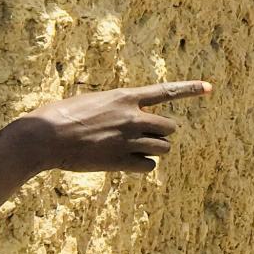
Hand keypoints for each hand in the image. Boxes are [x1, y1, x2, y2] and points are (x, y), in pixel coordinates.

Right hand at [0, 80, 212, 203]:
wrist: (43, 137)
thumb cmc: (59, 116)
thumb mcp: (91, 101)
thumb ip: (115, 107)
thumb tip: (128, 119)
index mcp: (124, 96)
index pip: (165, 91)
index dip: (190, 89)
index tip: (210, 88)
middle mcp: (132, 116)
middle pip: (170, 128)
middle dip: (161, 133)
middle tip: (143, 137)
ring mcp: (128, 139)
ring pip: (162, 148)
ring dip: (153, 149)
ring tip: (129, 149)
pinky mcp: (121, 160)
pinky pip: (149, 166)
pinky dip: (142, 166)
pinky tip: (124, 163)